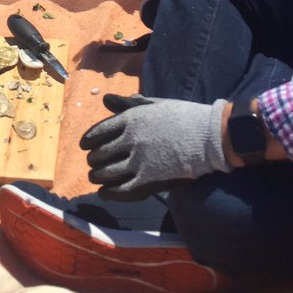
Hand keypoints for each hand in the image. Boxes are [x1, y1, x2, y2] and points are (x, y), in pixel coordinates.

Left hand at [80, 95, 229, 199]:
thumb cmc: (182, 117)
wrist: (207, 136)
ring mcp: (139, 160)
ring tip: (96, 177)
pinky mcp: (149, 179)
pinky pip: (122, 189)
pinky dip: (110, 192)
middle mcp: (130, 139)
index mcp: (131, 119)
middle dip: (93, 160)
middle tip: (92, 163)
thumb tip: (105, 99)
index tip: (85, 145)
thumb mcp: (153, 105)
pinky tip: (105, 193)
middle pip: (101, 153)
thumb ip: (127, 104)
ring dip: (98, 176)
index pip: (99, 131)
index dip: (89, 140)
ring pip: (107, 172)